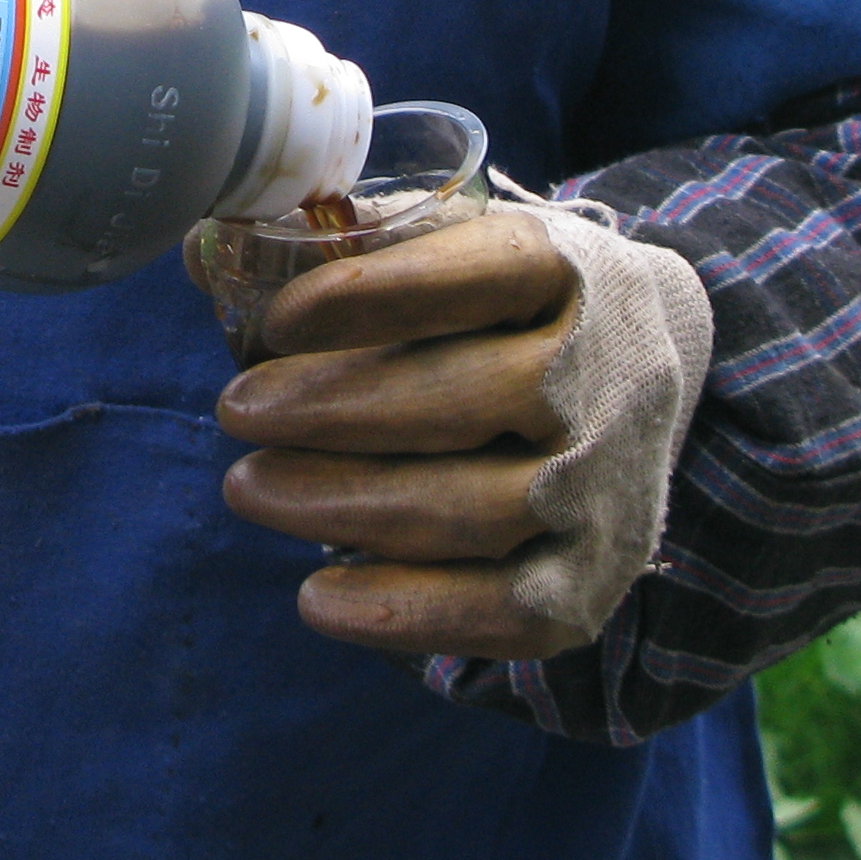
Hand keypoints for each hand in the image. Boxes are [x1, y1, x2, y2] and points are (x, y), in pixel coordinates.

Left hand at [214, 212, 586, 658]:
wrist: (660, 374)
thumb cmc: (516, 305)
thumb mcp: (460, 246)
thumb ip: (345, 246)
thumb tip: (199, 257)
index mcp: (567, 272)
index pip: (481, 273)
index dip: (374, 296)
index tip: (277, 321)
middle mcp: (604, 378)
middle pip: (464, 400)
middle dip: (331, 409)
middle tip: (234, 410)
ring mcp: (604, 486)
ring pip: (475, 510)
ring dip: (345, 506)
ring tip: (249, 486)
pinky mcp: (595, 579)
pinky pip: (506, 613)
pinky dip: (408, 613)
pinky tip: (317, 599)